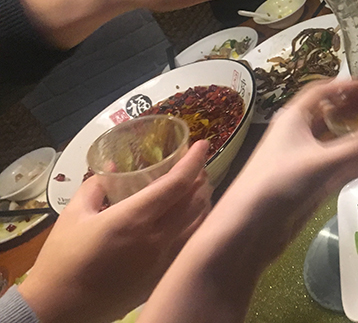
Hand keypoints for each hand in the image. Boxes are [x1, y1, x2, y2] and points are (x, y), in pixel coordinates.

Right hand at [18, 142, 210, 322]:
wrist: (59, 310)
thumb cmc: (62, 260)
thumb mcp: (73, 215)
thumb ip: (95, 185)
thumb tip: (111, 165)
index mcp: (134, 219)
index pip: (178, 183)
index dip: (194, 161)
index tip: (202, 145)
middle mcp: (157, 239)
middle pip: (196, 201)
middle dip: (201, 179)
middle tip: (196, 168)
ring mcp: (164, 261)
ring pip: (200, 224)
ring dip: (204, 202)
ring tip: (197, 190)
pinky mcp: (163, 278)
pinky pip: (191, 246)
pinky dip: (198, 227)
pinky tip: (191, 220)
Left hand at [224, 80, 357, 258]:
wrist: (249, 227)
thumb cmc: (278, 183)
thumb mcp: (323, 161)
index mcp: (295, 117)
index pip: (324, 90)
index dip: (350, 87)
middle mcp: (300, 133)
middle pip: (331, 111)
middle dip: (357, 108)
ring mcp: (306, 157)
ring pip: (336, 138)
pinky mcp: (311, 180)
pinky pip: (339, 162)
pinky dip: (357, 159)